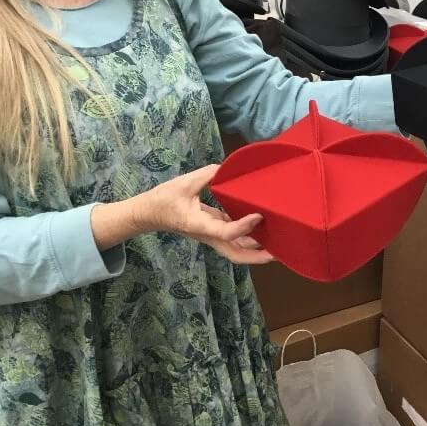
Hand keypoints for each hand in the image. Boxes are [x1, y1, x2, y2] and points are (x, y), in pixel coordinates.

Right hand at [131, 164, 273, 265]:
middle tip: (278, 252)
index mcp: (199, 225)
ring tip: (276, 245)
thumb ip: (206, 175)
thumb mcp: (183, 183)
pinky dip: (247, 238)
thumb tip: (226, 168)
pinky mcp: (212, 230)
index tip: (258, 215)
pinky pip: (232, 239)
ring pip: (235, 250)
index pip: (225, 232)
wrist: (149, 213)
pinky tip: (261, 229)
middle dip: (256, 256)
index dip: (243, 226)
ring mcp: (211, 235)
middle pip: (235, 254)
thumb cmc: (163, 200)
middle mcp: (207, 235)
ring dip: (255, 250)